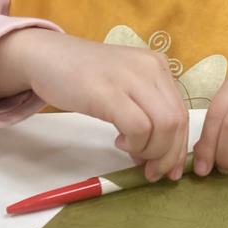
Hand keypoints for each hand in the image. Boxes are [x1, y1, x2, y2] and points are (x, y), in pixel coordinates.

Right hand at [0, 29, 188, 180]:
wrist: (45, 56)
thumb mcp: (123, 87)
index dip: (179, 147)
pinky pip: (138, 127)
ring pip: (163, 126)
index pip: (182, 113)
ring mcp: (130, 77)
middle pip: (177, 121)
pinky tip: (118, 142)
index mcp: (157, 66)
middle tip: (150, 172)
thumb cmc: (83, 76)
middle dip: (168, 155)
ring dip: (151, 152)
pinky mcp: (108, 91)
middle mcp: (150, 68)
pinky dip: (134, 144)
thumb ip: (144, 113)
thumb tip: (158, 156)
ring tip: (132, 154)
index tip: (169, 170)